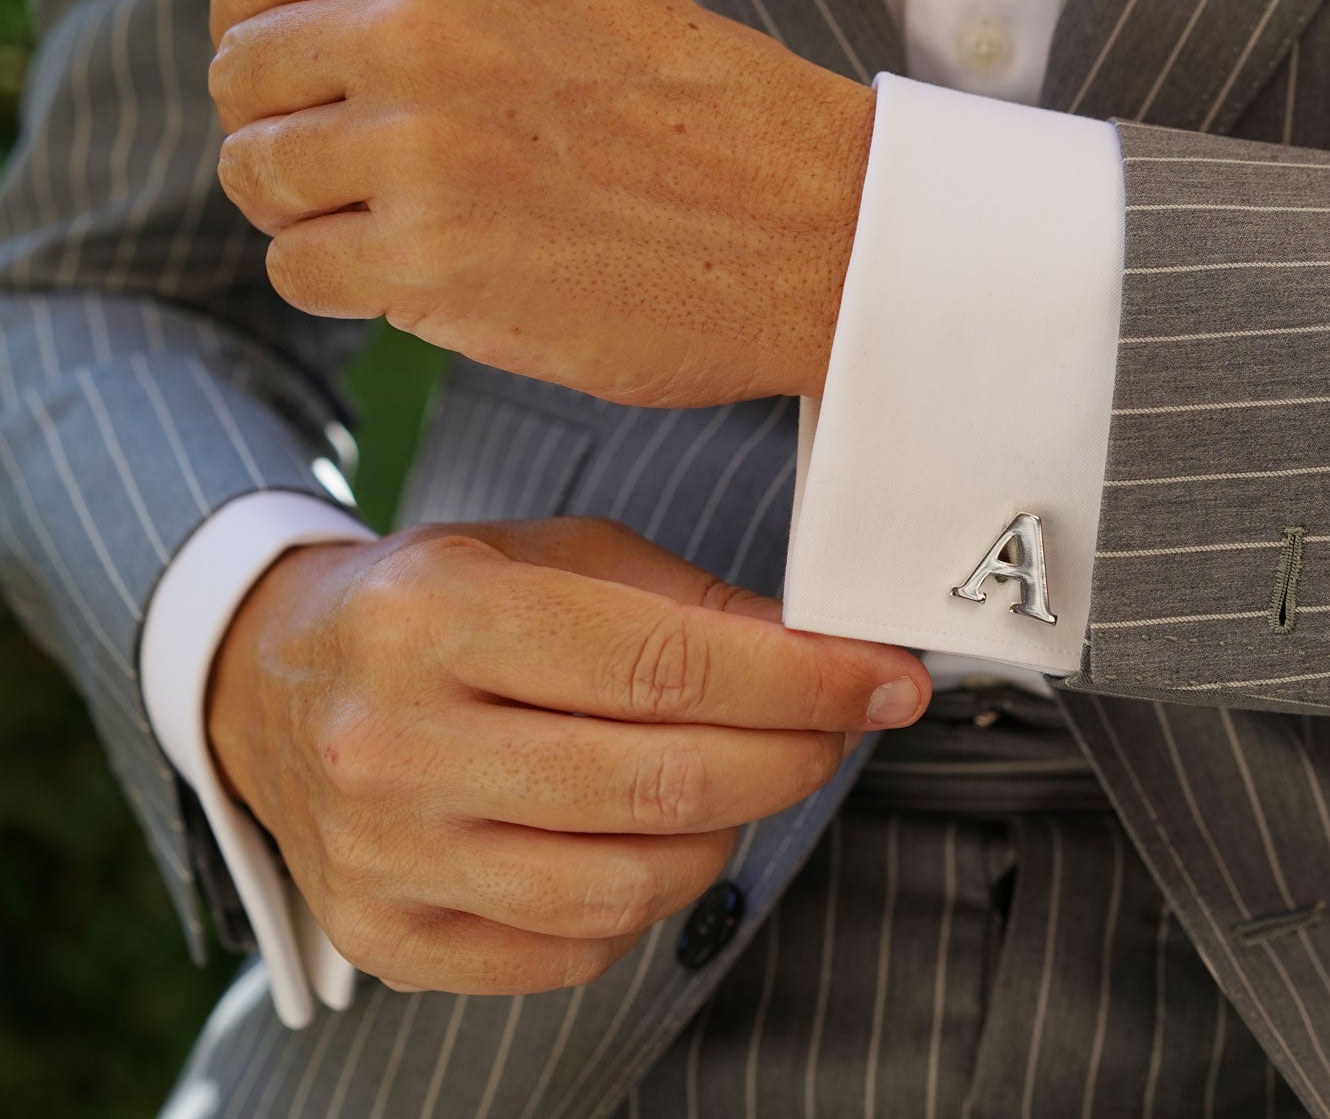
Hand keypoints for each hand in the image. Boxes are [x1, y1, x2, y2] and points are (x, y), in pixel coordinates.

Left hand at [207, 0, 874, 407]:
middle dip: (289, 131)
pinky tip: (430, 276)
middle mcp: (419, 20)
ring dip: (317, 213)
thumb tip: (290, 57)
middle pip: (243, 79)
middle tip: (373, 174)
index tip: (309, 87)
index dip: (265, 38)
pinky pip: (298, 270)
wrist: (824, 230)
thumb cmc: (709, 125)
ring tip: (412, 226)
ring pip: (259, 178)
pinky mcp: (431, 261)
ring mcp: (419, 144)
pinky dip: (348, 284)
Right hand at [207, 517, 928, 994]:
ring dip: (729, 831)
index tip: (887, 679)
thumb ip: (685, 603)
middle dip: (792, 757)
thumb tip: (824, 656)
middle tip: (842, 727)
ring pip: (631, 885)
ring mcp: (386, 856)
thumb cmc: (433, 607)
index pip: (666, 666)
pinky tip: (652, 836)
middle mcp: (394, 743)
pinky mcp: (392, 939)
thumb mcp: (548, 553)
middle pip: (661, 784)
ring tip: (742, 777)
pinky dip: (649, 899)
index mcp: (435, 615)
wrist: (269, 687)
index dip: (805, 680)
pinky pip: (577, 951)